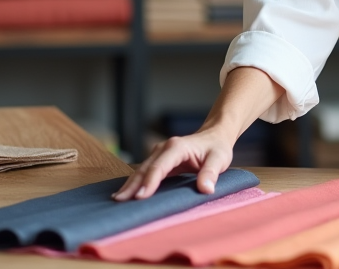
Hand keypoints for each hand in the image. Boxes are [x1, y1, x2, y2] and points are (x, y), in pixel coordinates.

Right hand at [112, 128, 233, 200]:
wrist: (214, 136)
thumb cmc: (216, 148)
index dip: (150, 182)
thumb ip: (211, 173)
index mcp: (177, 147)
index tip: (140, 197)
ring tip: (118, 199)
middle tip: (120, 201)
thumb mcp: (219, 159)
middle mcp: (164, 148)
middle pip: (145, 168)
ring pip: (142, 170)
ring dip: (130, 184)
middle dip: (132, 185)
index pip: (160, 166)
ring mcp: (160, 153)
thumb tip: (206, 189)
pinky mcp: (159, 160)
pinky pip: (145, 172)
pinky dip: (136, 182)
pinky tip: (128, 193)